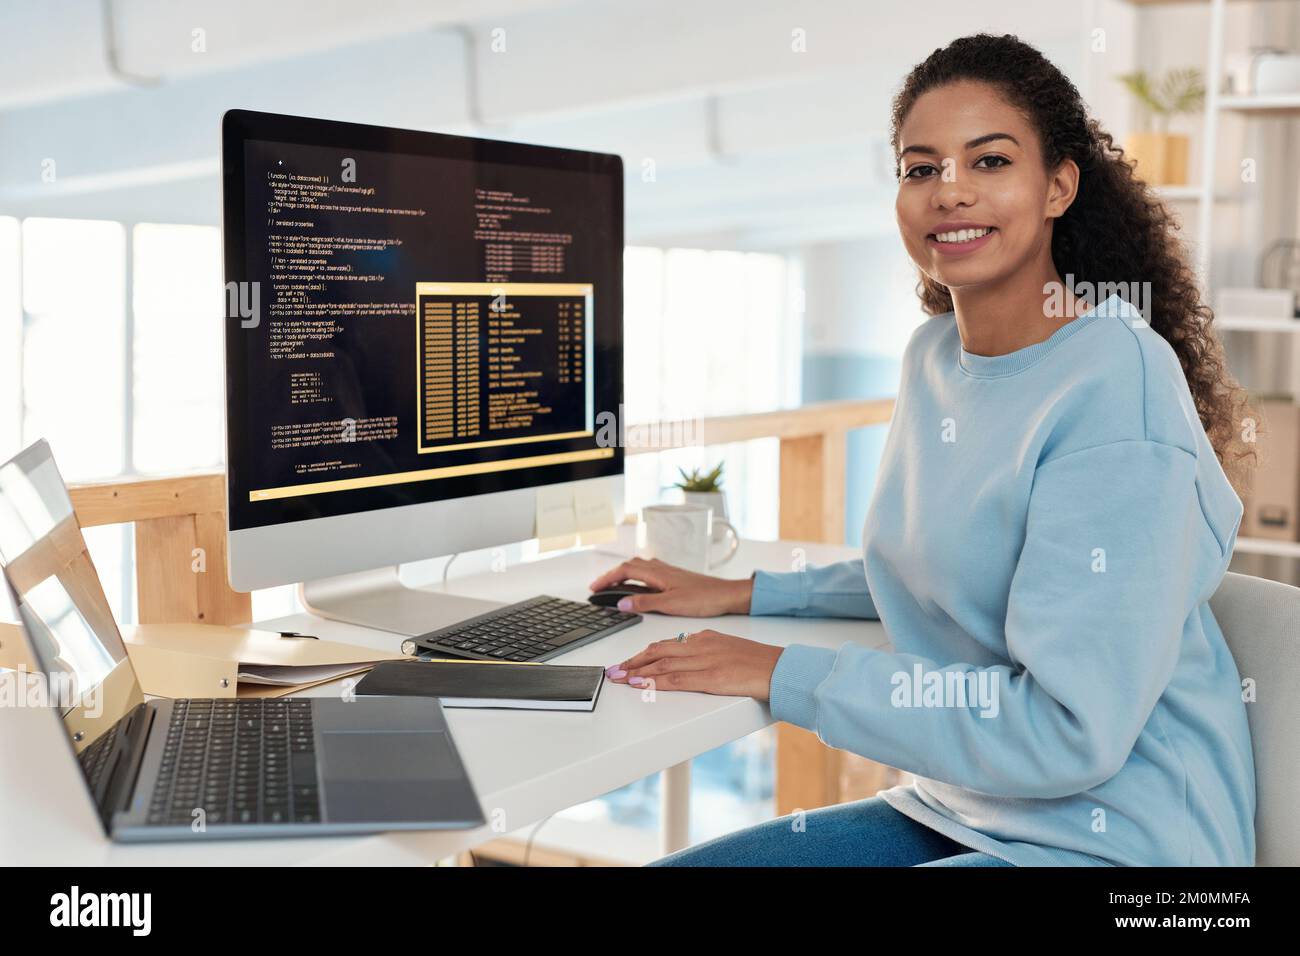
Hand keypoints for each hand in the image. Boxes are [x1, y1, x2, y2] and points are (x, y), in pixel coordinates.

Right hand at [588, 557, 752, 616]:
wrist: (726, 594)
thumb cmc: (704, 598)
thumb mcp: (670, 604)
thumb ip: (645, 603)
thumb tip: (622, 603)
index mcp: (658, 573)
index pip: (625, 570)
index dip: (607, 578)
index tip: (594, 588)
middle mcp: (661, 568)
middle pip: (629, 566)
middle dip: (612, 575)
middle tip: (599, 588)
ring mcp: (668, 572)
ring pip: (639, 567)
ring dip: (624, 574)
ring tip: (614, 586)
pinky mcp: (675, 577)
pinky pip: (649, 571)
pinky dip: (637, 576)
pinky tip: (639, 586)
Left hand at [606, 630, 783, 699]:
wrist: (779, 668)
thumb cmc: (756, 662)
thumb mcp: (726, 649)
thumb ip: (704, 653)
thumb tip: (683, 662)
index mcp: (704, 637)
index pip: (665, 644)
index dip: (642, 653)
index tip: (627, 661)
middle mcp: (701, 645)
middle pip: (658, 652)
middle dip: (632, 662)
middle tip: (613, 670)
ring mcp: (705, 660)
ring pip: (662, 664)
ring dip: (637, 672)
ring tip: (619, 678)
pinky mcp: (712, 677)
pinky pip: (676, 679)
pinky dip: (655, 682)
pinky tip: (641, 685)